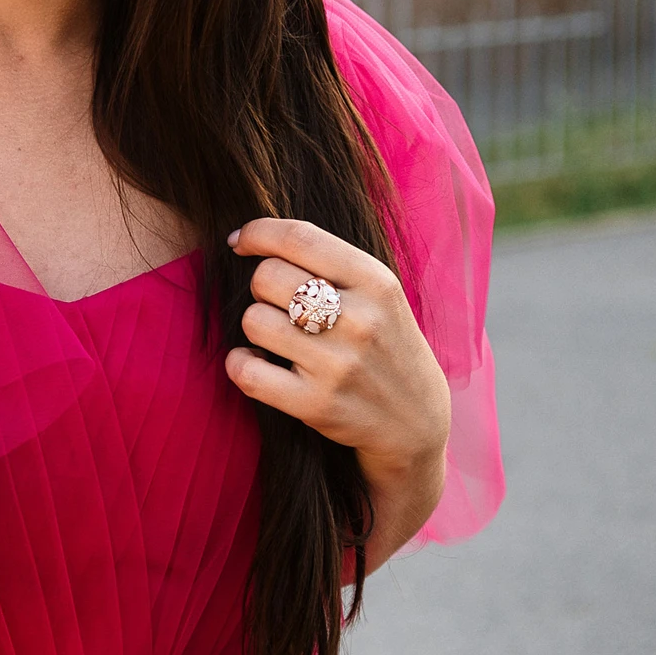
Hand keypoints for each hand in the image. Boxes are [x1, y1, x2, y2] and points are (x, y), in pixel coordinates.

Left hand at [225, 220, 450, 566]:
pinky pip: (247, 371)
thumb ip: (330, 263)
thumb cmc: (386, 344)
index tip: (239, 240)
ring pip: (254, 321)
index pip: (299, 238)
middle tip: (277, 304)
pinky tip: (258, 364)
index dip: (257, 233)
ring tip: (278, 338)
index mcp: (376, 282)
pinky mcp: (316, 405)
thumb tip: (251, 235)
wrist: (415, 422)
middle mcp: (359, 320)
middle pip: (267, 277)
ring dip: (256, 326)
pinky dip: (241, 364)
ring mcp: (338, 365)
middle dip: (261, 287)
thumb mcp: (380, 294)